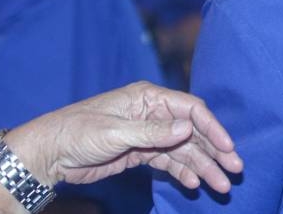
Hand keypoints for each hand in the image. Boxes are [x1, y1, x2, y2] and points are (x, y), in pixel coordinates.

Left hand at [7, 81, 242, 192]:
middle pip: (193, 132)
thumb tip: (188, 129)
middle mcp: (153, 113)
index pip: (191, 109)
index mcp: (148, 97)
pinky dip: (182, 173)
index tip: (228, 147)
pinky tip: (194, 184)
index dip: (212, 128)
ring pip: (184, 150)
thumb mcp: (114, 132)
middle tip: (235, 168)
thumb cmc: (76, 132)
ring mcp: (148, 134)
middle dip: (215, 151)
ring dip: (202, 167)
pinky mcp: (140, 153)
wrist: (47, 154)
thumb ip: (152, 131)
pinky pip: (169, 163)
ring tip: (220, 184)